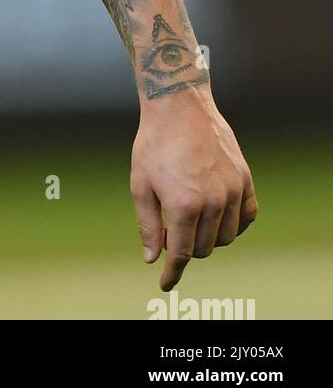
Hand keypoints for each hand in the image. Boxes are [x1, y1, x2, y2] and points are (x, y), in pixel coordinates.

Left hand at [131, 89, 257, 290]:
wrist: (178, 105)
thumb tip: (152, 257)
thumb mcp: (140, 184)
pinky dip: (234, 224)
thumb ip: (148, 224)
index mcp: (184, 204)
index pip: (182, 253)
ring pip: (226, 237)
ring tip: (190, 218)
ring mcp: (233, 190)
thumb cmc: (154, 143)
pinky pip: (247, 217)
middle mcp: (214, 201)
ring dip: (208, 237)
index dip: (173, 272)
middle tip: (170, 230)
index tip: (165, 282)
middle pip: (204, 248)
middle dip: (186, 248)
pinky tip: (218, 216)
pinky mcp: (245, 180)